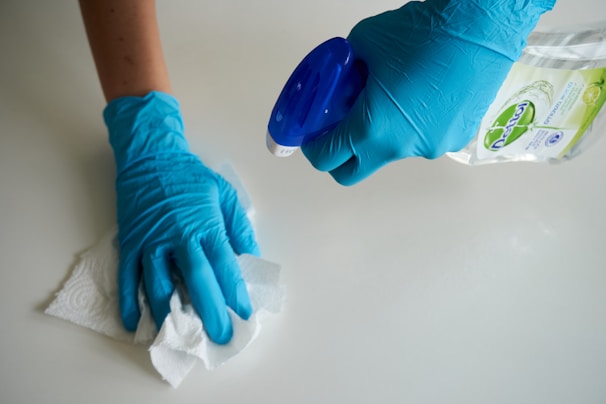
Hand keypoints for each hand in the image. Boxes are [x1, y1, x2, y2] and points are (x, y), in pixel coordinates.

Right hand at [104, 91, 258, 343]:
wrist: (151, 156)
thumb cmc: (191, 176)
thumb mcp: (224, 194)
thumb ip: (238, 227)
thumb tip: (251, 257)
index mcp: (205, 225)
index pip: (224, 266)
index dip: (235, 292)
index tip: (244, 313)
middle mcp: (178, 237)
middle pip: (196, 282)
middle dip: (209, 313)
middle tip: (219, 337)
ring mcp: (150, 242)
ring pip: (160, 285)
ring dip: (171, 314)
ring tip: (182, 337)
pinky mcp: (129, 242)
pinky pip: (127, 277)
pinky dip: (129, 302)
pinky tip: (135, 323)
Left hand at [302, 0, 554, 184]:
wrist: (482, 28)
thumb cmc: (420, 33)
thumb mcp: (364, 43)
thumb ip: (345, 69)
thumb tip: (343, 78)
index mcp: (372, 128)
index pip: (327, 158)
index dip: (313, 148)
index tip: (313, 136)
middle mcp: (399, 148)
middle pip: (353, 173)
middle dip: (340, 158)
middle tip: (339, 131)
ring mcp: (429, 148)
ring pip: (390, 153)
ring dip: (381, 135)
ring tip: (393, 98)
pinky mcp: (455, 140)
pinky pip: (421, 140)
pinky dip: (412, 127)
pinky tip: (423, 98)